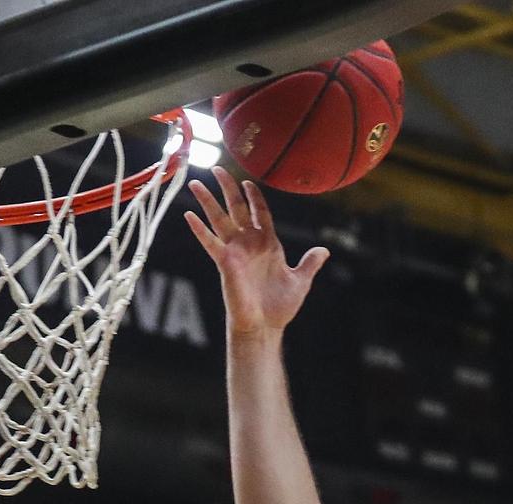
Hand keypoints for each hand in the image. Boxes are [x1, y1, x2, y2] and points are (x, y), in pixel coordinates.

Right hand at [184, 167, 328, 335]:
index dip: (254, 197)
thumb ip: (309, 263)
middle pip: (236, 208)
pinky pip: (210, 242)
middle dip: (228, 188)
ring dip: (207, 201)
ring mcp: (236, 251)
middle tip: (217, 168)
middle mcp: (249, 244)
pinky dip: (200, 230)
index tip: (249, 182)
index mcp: (267, 244)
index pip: (259, 213)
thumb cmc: (280, 306)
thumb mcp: (300, 281)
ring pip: (219, 219)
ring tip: (195, 182)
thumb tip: (324, 251)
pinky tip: (188, 215)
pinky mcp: (225, 262)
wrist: (265, 326)